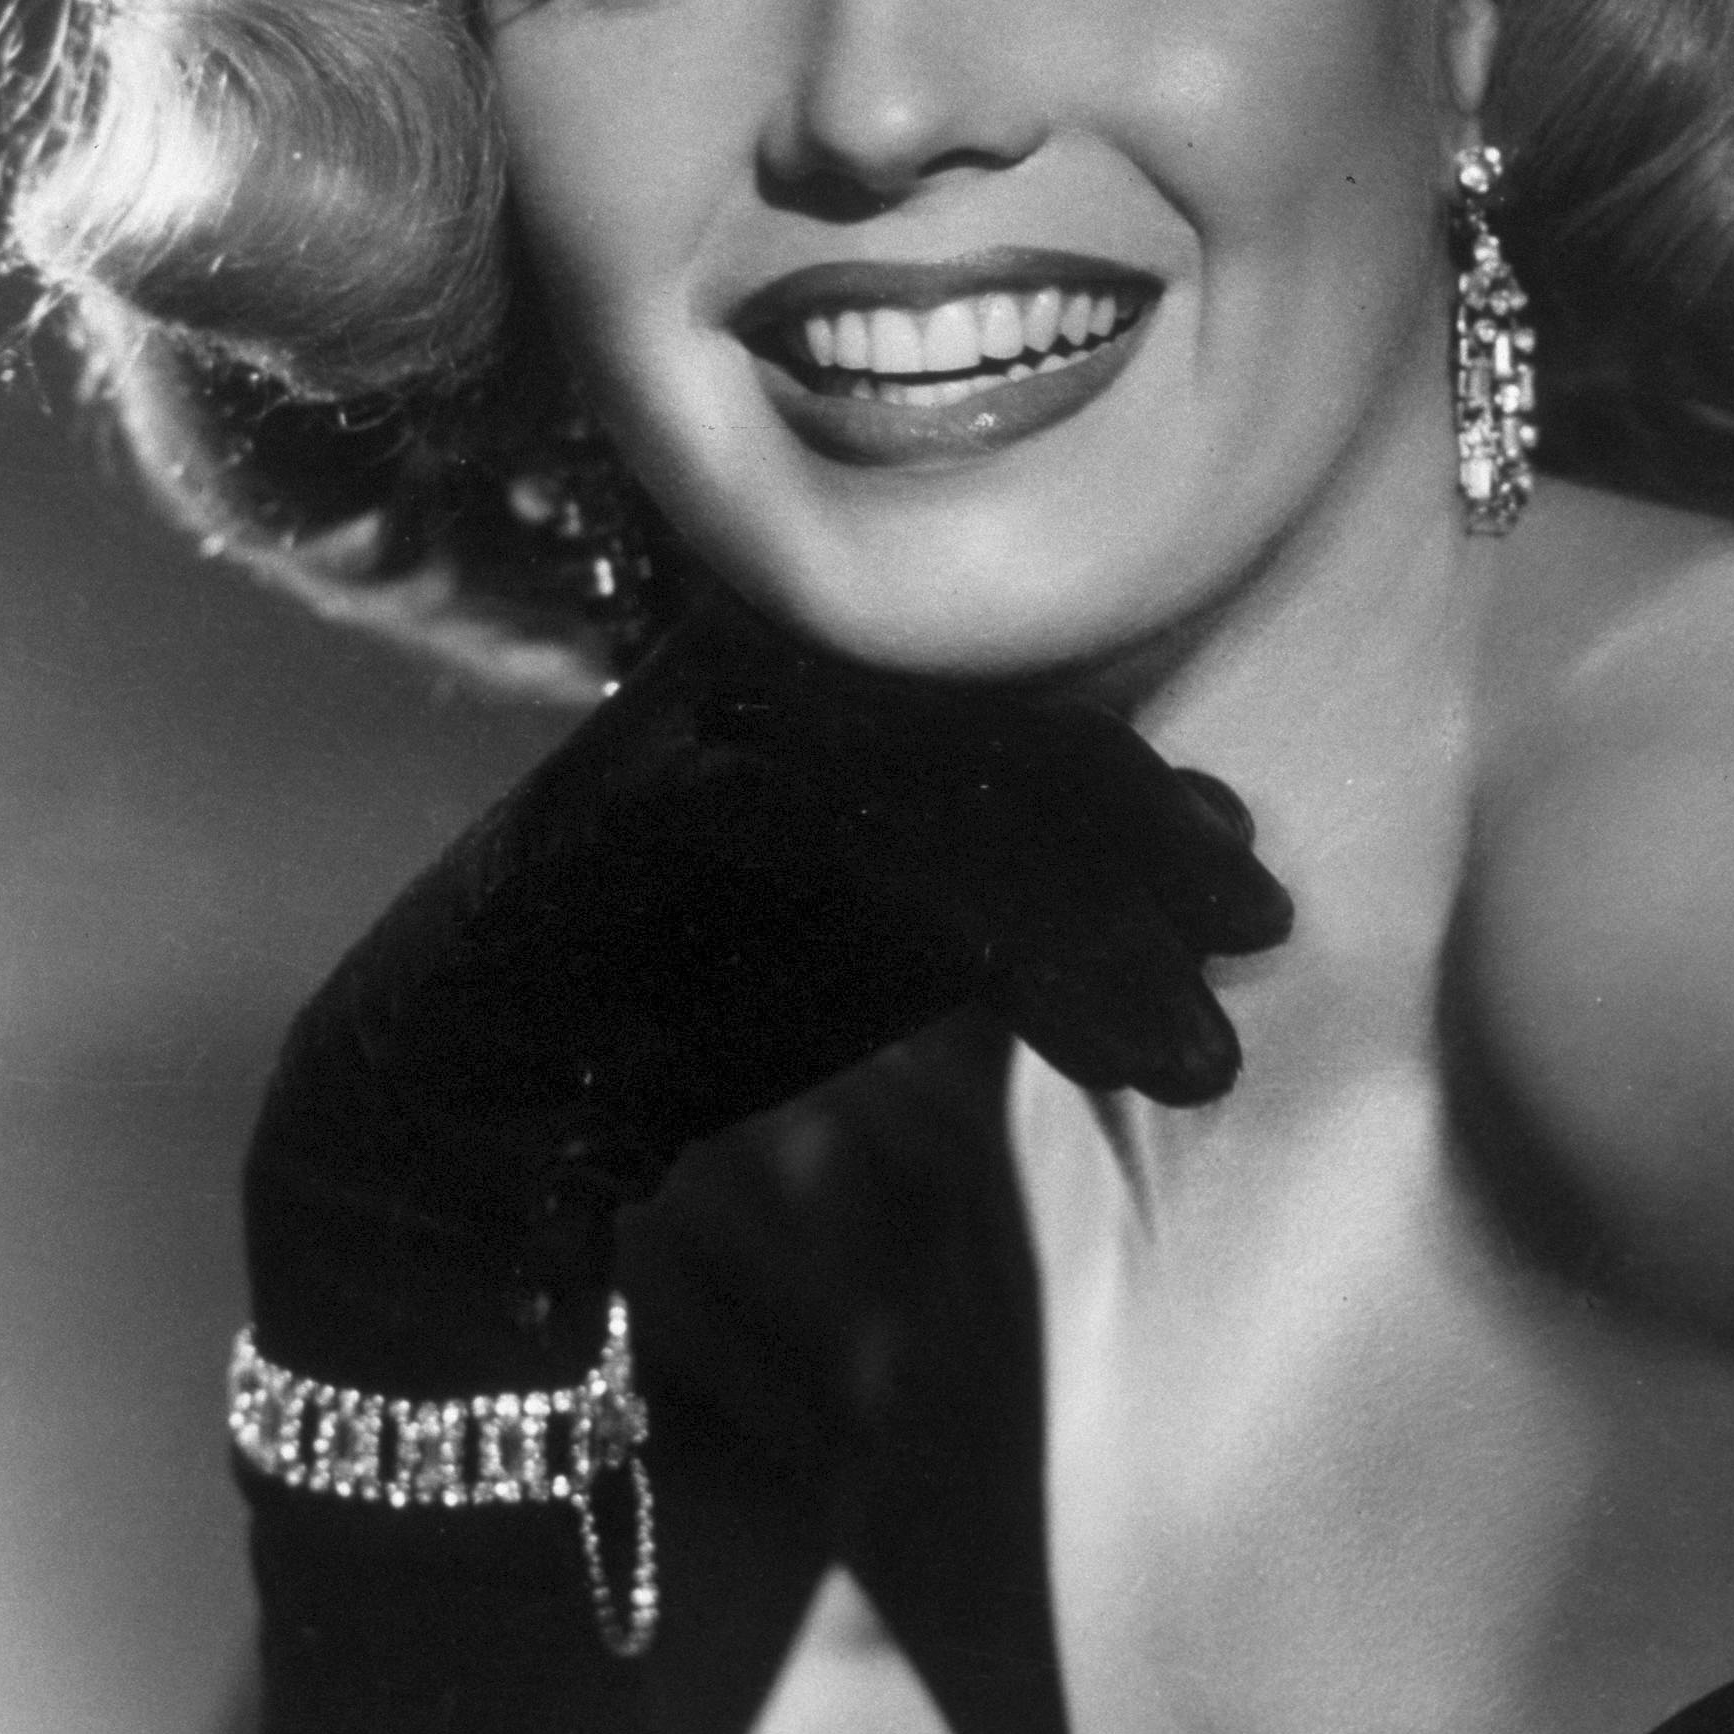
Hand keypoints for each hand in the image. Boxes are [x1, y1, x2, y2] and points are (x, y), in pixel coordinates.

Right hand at [244, 593, 1290, 1398]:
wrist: (470, 1084)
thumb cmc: (682, 990)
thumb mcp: (885, 916)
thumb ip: (1022, 867)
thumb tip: (1217, 829)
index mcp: (812, 654)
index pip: (1020, 708)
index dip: (1145, 798)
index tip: (1251, 887)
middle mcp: (768, 649)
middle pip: (1015, 740)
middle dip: (1151, 850)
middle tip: (1262, 933)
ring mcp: (718, 711)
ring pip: (973, 806)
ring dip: (1108, 934)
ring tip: (1200, 1052)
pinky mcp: (684, 792)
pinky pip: (901, 863)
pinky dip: (1030, 962)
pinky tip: (1113, 1045)